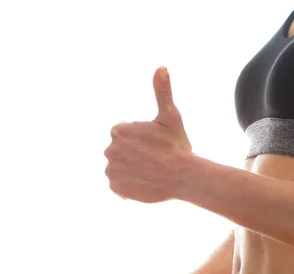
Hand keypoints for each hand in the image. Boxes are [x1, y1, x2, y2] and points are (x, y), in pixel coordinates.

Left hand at [104, 66, 193, 202]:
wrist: (183, 177)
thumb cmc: (177, 146)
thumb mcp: (171, 116)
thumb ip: (162, 91)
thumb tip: (161, 67)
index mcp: (118, 131)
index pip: (124, 134)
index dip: (141, 139)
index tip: (155, 145)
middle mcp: (109, 150)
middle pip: (121, 150)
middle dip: (135, 153)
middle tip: (155, 159)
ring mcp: (111, 170)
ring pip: (119, 166)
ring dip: (131, 167)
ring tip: (150, 171)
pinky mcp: (115, 187)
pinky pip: (118, 183)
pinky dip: (128, 183)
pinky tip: (145, 180)